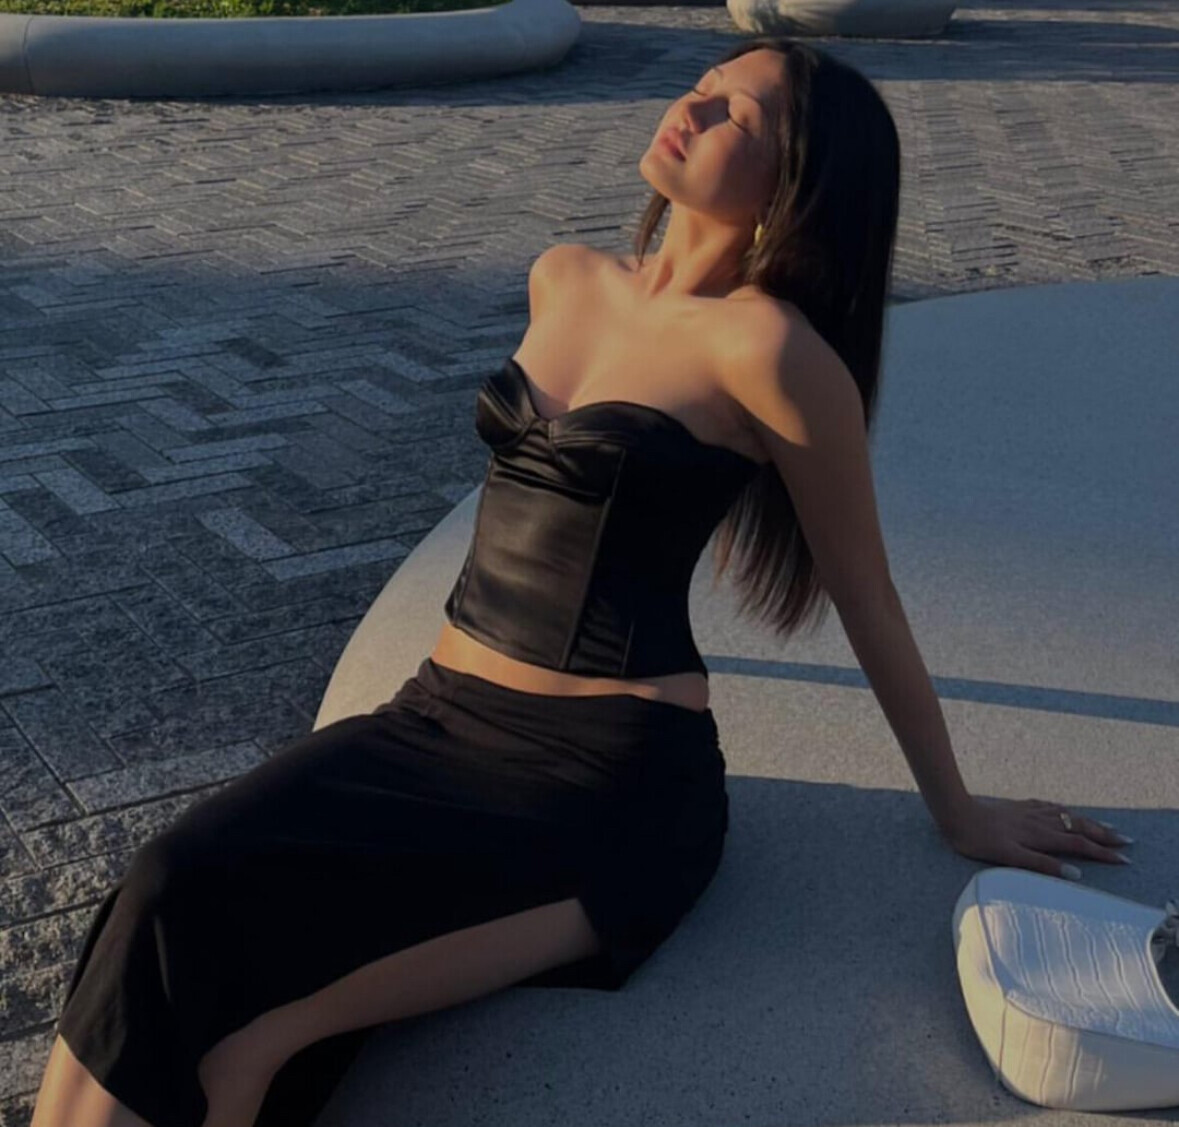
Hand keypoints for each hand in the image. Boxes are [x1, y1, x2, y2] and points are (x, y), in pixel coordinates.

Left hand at [944, 796, 1132, 878]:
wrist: (955, 812)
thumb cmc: (978, 840)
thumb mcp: (1008, 857)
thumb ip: (1041, 864)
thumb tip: (1075, 873)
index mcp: (1039, 836)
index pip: (1079, 845)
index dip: (1102, 853)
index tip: (1124, 859)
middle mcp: (1039, 821)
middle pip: (1078, 827)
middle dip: (1104, 835)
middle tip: (1127, 841)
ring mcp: (1028, 812)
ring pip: (1066, 815)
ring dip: (1088, 821)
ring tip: (1106, 825)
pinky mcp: (1017, 806)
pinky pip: (1048, 806)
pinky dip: (1063, 809)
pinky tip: (1064, 809)